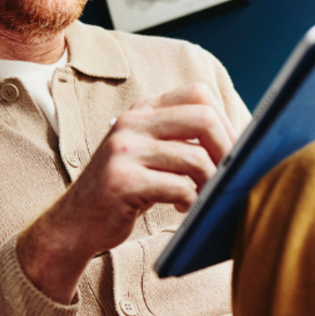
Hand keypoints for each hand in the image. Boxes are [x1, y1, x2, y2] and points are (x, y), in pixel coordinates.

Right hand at [17, 84, 237, 301]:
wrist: (74, 222)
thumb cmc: (123, 191)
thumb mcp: (147, 154)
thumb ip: (179, 140)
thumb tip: (239, 142)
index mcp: (141, 111)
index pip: (198, 93)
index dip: (224, 119)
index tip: (231, 149)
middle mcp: (132, 123)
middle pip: (203, 118)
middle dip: (227, 149)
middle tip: (229, 175)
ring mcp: (125, 151)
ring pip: (195, 157)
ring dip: (210, 183)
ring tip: (203, 197)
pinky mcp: (123, 181)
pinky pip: (179, 187)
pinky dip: (191, 201)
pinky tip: (183, 209)